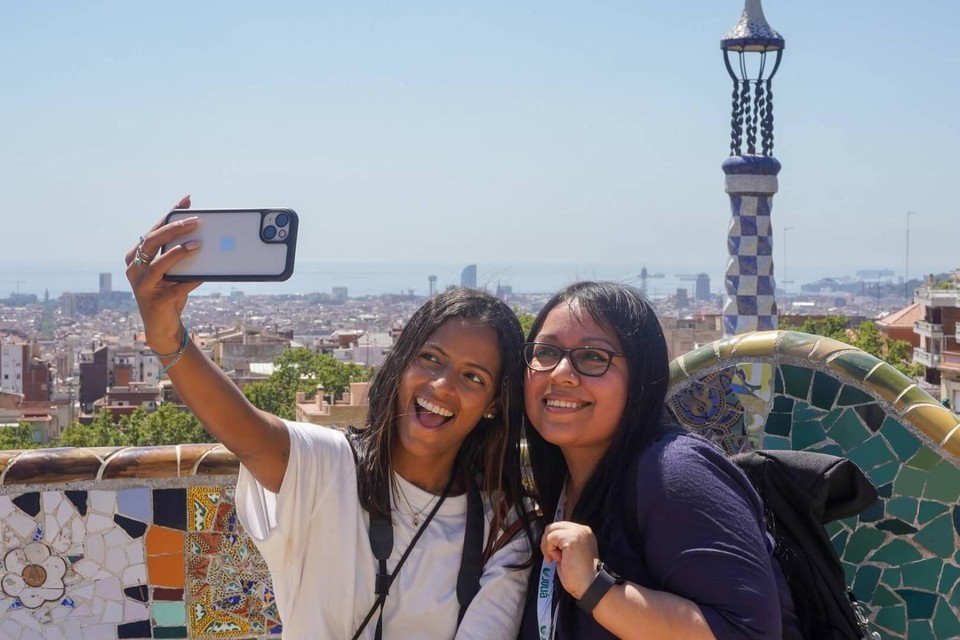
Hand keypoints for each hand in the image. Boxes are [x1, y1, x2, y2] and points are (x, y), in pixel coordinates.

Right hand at [124, 195, 202, 352]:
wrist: (163, 327)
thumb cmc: (169, 293)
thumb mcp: (172, 271)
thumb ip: (178, 255)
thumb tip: (202, 235)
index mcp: (136, 257)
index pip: (154, 229)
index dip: (170, 214)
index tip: (186, 200)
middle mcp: (134, 269)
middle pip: (152, 242)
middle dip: (173, 229)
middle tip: (195, 221)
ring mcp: (142, 286)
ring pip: (159, 264)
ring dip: (178, 252)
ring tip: (197, 244)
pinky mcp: (154, 301)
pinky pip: (176, 287)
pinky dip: (191, 280)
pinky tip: (203, 274)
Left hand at [541, 520, 599, 599]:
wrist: (589, 585)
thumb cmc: (579, 575)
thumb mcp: (570, 553)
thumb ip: (563, 542)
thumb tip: (549, 539)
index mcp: (583, 532)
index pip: (560, 527)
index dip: (552, 540)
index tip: (553, 555)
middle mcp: (582, 529)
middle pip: (553, 526)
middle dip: (547, 542)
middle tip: (550, 558)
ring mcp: (578, 532)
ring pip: (551, 530)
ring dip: (548, 546)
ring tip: (556, 559)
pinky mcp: (572, 538)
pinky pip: (551, 538)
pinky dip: (550, 550)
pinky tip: (558, 559)